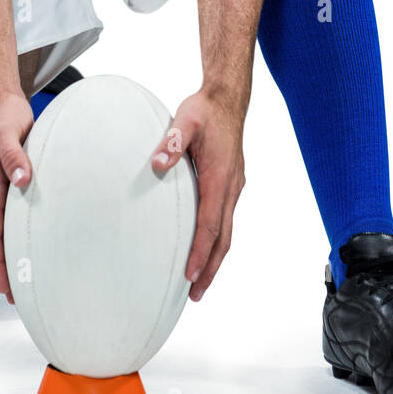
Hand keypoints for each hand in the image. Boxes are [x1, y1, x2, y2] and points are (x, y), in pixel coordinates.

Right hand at [0, 92, 34, 302]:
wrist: (2, 104)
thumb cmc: (6, 120)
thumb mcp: (9, 136)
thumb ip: (15, 157)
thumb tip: (22, 180)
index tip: (7, 288)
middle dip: (5, 269)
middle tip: (20, 296)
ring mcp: (3, 191)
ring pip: (5, 230)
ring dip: (12, 254)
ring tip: (27, 278)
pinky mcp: (13, 184)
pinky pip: (15, 216)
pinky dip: (21, 234)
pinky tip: (34, 241)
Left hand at [150, 89, 245, 300]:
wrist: (227, 99)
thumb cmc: (205, 110)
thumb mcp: (186, 119)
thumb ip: (171, 140)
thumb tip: (158, 163)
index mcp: (221, 178)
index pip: (211, 224)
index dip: (201, 252)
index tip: (190, 274)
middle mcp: (231, 187)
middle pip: (224, 238)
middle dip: (211, 268)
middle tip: (195, 295)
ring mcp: (233, 187)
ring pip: (227, 231)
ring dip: (214, 258)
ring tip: (199, 281)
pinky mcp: (230, 184)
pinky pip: (225, 219)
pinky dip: (216, 240)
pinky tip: (204, 246)